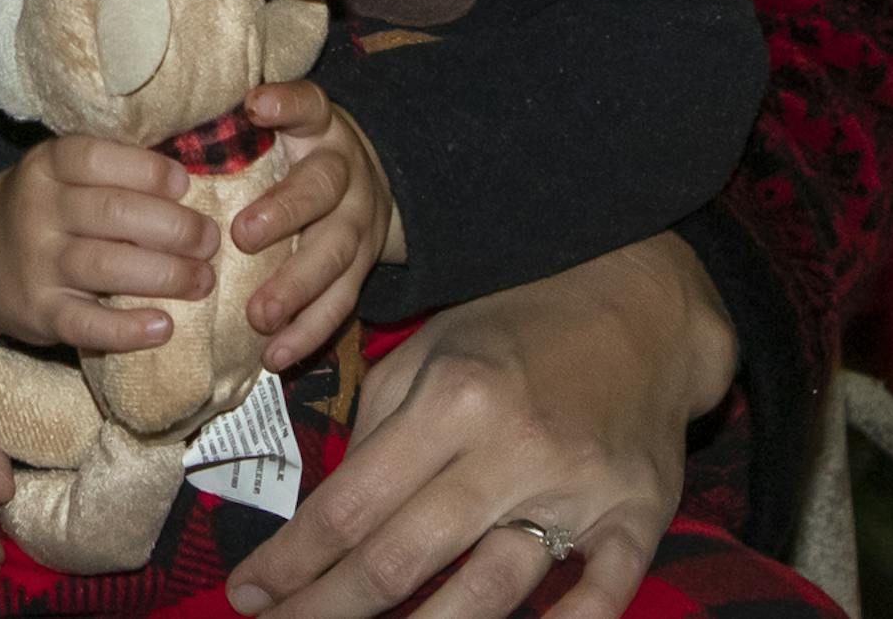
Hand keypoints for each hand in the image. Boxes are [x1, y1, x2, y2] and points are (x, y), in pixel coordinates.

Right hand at [0, 134, 219, 350]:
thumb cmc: (46, 207)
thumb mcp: (63, 173)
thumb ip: (113, 170)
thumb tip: (189, 181)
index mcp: (46, 164)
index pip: (97, 158)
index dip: (147, 171)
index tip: (185, 185)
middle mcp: (38, 210)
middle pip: (113, 213)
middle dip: (173, 227)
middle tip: (210, 240)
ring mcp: (37, 264)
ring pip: (106, 267)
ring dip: (165, 274)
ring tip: (203, 280)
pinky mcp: (39, 313)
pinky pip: (86, 324)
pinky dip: (127, 329)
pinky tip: (164, 327)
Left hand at [223, 232, 737, 618]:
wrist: (644, 305)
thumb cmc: (518, 326)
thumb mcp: (433, 347)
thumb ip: (378, 426)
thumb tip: (333, 517)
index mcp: (455, 397)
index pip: (354, 501)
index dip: (294, 560)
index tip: (248, 594)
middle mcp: (513, 447)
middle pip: (405, 558)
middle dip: (329, 609)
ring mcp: (580, 490)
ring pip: (491, 593)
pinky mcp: (638, 517)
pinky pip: (600, 598)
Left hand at [230, 82, 397, 370]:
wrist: (367, 182)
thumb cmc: (296, 154)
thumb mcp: (280, 127)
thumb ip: (236, 127)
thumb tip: (159, 134)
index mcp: (319, 127)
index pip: (308, 104)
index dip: (285, 103)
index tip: (255, 105)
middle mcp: (345, 171)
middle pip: (322, 188)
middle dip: (284, 213)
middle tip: (242, 236)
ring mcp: (360, 223)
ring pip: (335, 255)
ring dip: (296, 288)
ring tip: (258, 316)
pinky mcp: (363, 270)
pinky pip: (340, 304)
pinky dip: (307, 333)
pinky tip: (275, 355)